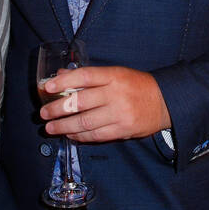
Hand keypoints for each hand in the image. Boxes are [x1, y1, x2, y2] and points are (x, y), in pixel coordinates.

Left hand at [39, 65, 170, 142]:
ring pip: (85, 122)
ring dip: (64, 126)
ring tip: (50, 127)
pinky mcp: (123, 130)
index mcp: (114, 76)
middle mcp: (116, 94)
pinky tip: (70, 134)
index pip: (84, 76)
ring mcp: (120, 113)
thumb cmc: (136, 85)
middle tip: (43, 113)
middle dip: (57, 109)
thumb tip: (60, 76)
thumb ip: (89, 76)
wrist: (165, 102)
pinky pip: (96, 135)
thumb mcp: (115, 73)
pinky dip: (80, 136)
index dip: (63, 82)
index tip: (47, 88)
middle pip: (81, 102)